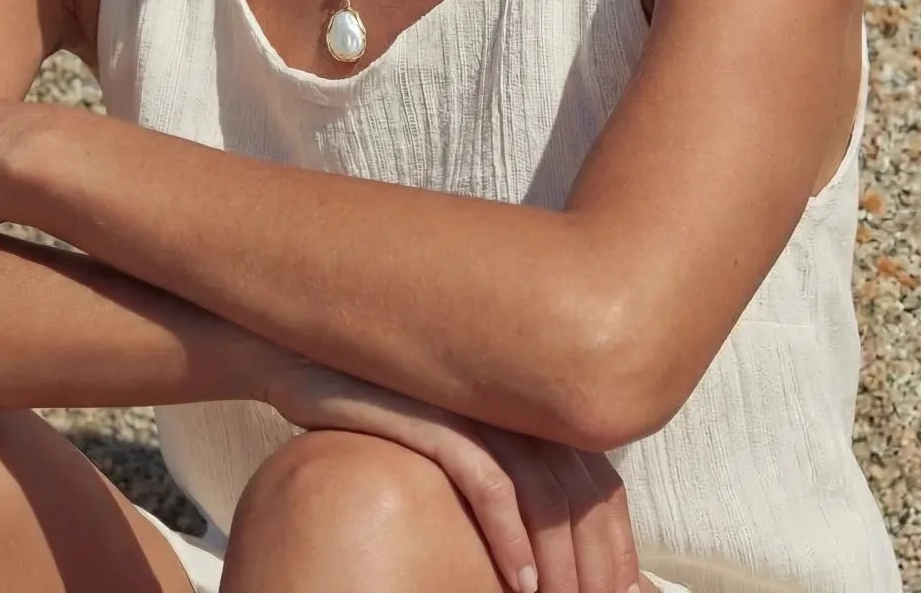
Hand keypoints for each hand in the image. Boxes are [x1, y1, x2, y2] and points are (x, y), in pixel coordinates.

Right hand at [263, 353, 644, 592]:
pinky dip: (511, 538)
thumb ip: (501, 458)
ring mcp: (478, 401)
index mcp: (529, 396)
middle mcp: (515, 394)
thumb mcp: (453, 431)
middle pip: (586, 491)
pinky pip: (490, 483)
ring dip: (565, 566)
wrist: (300, 351)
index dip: (619, 543)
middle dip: (602, 565)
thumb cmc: (380, 403)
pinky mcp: (437, 413)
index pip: (600, 478)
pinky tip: (521, 582)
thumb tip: (544, 532)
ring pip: (548, 494)